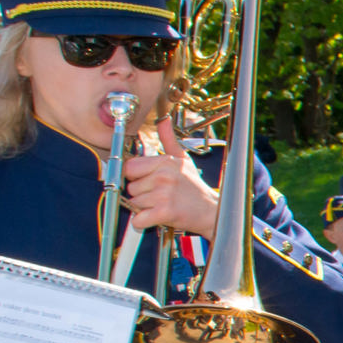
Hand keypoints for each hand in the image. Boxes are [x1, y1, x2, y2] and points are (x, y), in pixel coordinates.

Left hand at [123, 123, 221, 237]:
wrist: (213, 212)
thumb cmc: (195, 188)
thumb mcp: (183, 160)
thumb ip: (168, 139)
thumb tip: (163, 120)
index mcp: (165, 162)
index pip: (130, 167)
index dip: (137, 176)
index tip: (148, 182)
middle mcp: (164, 176)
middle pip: (131, 187)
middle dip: (142, 194)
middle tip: (160, 195)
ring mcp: (164, 195)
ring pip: (134, 203)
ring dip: (145, 208)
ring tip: (162, 205)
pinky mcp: (164, 213)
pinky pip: (139, 219)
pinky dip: (144, 222)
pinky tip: (158, 217)